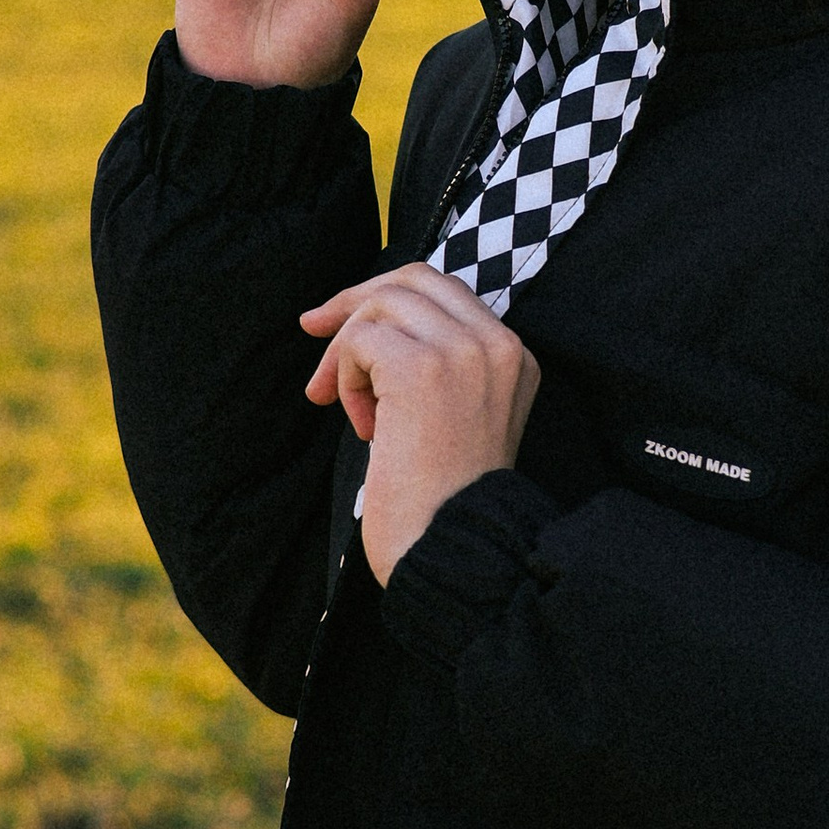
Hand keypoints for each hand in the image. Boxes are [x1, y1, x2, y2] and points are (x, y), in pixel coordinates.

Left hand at [300, 265, 541, 580]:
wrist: (450, 549)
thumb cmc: (441, 500)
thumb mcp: (453, 418)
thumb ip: (431, 365)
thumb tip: (360, 322)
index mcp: (514, 356)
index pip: (444, 291)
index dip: (384, 297)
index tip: (336, 322)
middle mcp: (497, 344)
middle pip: (413, 280)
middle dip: (355, 301)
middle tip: (313, 329)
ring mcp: (463, 352)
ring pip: (381, 305)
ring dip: (349, 355)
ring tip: (354, 412)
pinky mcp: (421, 368)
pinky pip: (360, 339)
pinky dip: (346, 377)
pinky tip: (365, 427)